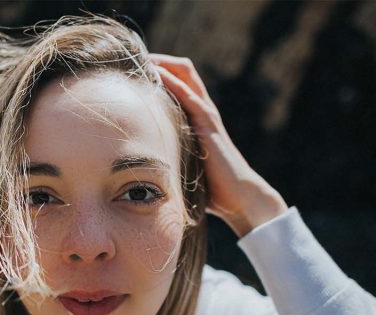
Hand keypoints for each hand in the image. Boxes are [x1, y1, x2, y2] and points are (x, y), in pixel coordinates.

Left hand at [149, 54, 287, 236]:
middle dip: (160, 61)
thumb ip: (171, 155)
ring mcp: (208, 116)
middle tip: (137, 57)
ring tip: (142, 58)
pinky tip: (156, 76)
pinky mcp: (208, 126)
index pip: (180, 83)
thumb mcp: (185, 164)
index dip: (160, 71)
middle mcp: (204, 111)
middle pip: (184, 72)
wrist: (238, 197)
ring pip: (187, 77)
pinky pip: (190, 97)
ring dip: (164, 65)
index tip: (137, 69)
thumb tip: (142, 168)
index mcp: (198, 118)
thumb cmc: (212, 188)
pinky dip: (173, 83)